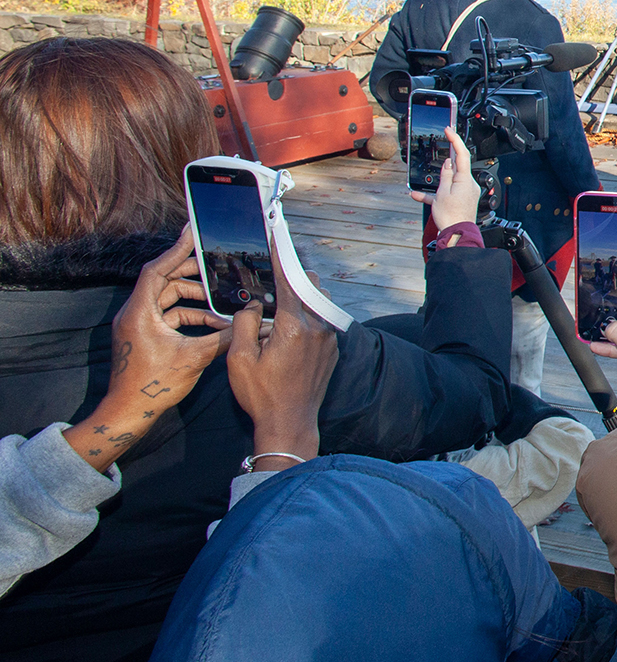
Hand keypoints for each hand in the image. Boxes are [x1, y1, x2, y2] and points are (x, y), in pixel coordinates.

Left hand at [63, 227, 232, 472]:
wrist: (128, 412)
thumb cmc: (153, 385)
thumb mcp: (194, 358)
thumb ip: (223, 337)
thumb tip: (249, 323)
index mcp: (140, 312)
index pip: (157, 270)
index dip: (177, 249)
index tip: (194, 232)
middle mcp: (135, 313)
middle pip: (164, 280)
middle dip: (192, 273)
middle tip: (217, 263)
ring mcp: (138, 325)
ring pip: (168, 299)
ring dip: (195, 298)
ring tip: (222, 299)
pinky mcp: (143, 337)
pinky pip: (169, 316)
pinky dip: (190, 315)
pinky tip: (213, 324)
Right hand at [227, 251, 339, 465]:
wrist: (290, 424)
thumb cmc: (261, 394)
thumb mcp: (238, 359)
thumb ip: (245, 323)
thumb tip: (253, 305)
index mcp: (293, 326)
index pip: (288, 281)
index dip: (280, 257)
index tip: (276, 237)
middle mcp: (318, 327)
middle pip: (311, 285)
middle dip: (294, 276)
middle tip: (274, 277)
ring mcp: (329, 338)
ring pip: (320, 302)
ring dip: (303, 297)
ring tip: (280, 304)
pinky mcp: (333, 350)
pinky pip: (324, 321)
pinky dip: (309, 315)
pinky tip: (291, 327)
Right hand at [409, 129, 479, 229]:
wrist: (457, 235)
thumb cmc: (451, 217)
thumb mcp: (442, 193)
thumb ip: (445, 175)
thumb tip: (449, 162)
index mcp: (465, 179)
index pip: (462, 154)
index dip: (455, 140)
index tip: (449, 129)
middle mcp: (468, 184)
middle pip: (458, 167)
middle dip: (447, 161)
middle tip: (441, 148)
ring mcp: (465, 193)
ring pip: (450, 181)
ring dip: (437, 181)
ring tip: (423, 187)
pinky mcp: (461, 201)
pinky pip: (447, 193)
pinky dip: (435, 194)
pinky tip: (419, 196)